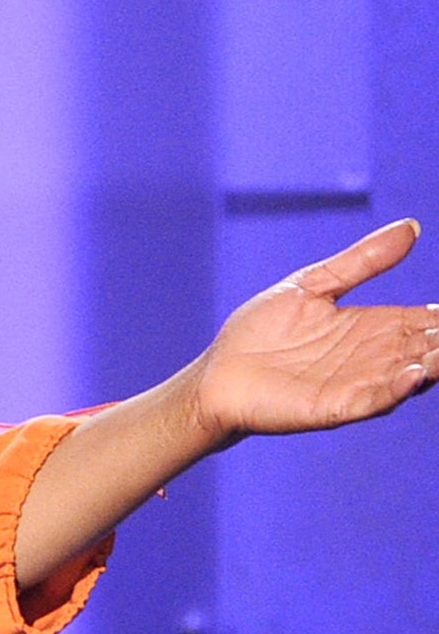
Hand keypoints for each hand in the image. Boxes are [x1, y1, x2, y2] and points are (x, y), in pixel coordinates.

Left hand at [186, 218, 437, 443]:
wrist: (216, 374)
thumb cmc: (261, 330)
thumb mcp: (313, 285)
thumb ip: (362, 261)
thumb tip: (412, 226)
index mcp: (372, 327)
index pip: (425, 320)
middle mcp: (373, 358)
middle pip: (426, 348)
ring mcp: (357, 384)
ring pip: (410, 374)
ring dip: (433, 363)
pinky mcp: (334, 407)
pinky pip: (374, 400)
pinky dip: (396, 388)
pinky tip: (414, 372)